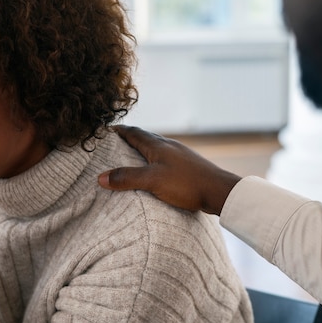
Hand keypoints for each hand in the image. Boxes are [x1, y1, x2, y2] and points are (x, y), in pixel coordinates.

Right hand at [98, 125, 241, 214]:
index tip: (105, 131)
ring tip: (130, 158)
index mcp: (158, 145)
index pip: (133, 132)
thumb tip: (101, 177)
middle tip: (113, 144)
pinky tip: (154, 172)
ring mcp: (179, 156)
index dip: (118, 131)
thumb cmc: (187, 184)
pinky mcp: (187, 167)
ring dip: (141, 150)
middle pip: (144, 138)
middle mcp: (168, 146)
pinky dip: (153, 161)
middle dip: (128, 139)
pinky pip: (164, 159)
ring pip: (155, 148)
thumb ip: (127, 178)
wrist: (220, 191)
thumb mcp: (152, 181)